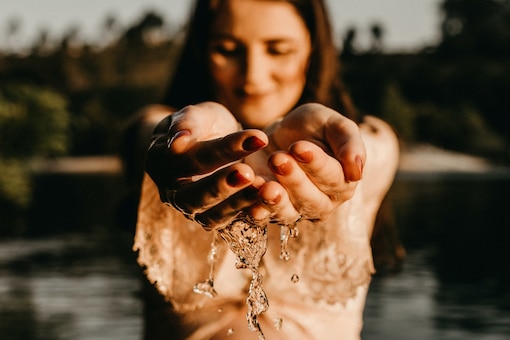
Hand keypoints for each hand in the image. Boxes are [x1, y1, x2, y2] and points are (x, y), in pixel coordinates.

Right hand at [146, 102, 268, 228]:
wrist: (208, 142)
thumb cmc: (201, 125)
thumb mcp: (197, 114)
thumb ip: (187, 123)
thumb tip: (177, 142)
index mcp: (160, 161)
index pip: (193, 157)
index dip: (224, 148)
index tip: (258, 137)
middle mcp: (172, 191)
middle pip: (193, 196)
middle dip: (222, 185)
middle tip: (249, 172)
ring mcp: (192, 210)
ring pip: (210, 217)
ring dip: (236, 205)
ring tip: (261, 189)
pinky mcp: (213, 219)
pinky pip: (229, 224)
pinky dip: (248, 215)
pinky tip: (268, 201)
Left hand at [246, 103, 365, 223]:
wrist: (280, 133)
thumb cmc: (314, 128)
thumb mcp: (334, 124)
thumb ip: (350, 142)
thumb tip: (357, 172)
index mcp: (343, 183)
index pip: (334, 179)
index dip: (317, 164)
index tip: (299, 147)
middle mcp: (321, 203)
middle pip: (311, 200)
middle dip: (294, 180)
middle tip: (278, 158)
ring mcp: (294, 210)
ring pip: (288, 213)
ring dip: (275, 201)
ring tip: (264, 185)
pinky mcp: (267, 209)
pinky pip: (262, 215)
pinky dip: (255, 208)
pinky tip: (248, 193)